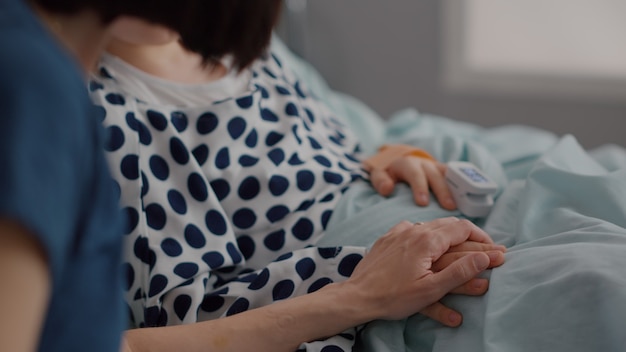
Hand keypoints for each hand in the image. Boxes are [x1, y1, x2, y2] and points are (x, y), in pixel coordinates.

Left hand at [343, 217, 495, 321]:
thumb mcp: (432, 290)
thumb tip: (485, 257)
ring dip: (448, 234)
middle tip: (481, 249)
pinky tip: (429, 245)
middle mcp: (413, 229)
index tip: (493, 250)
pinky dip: (427, 234)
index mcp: (427, 240)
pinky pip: (413, 229)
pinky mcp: (387, 237)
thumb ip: (460, 272)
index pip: (463, 227)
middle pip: (449, 223)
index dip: (482, 237)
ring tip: (460, 248)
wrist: (357, 296)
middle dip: (469, 236)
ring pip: (431, 225)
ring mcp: (398, 231)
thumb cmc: (394, 297)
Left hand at [368, 155, 456, 209]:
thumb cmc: (389, 171)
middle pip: (435, 175)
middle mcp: (424, 163)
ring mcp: (436, 166)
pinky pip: (457, 176)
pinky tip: (471, 197)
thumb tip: (387, 189)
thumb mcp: (379, 173)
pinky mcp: (444, 171)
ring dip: (457, 188)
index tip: (423, 203)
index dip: (420, 188)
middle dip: (442, 190)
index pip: (414, 174)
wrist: (398, 159)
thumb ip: (381, 181)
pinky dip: (464, 184)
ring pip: (449, 175)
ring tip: (464, 203)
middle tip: (449, 206)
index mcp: (407, 163)